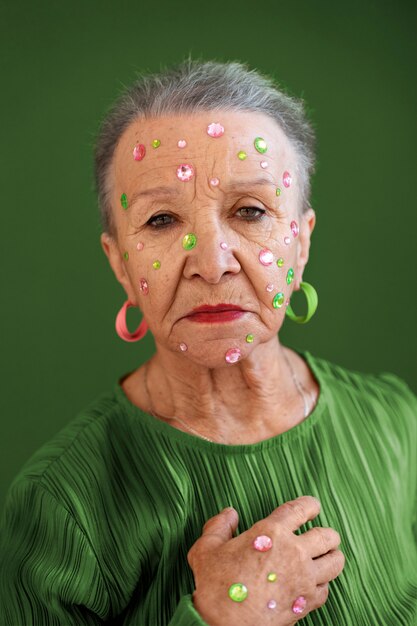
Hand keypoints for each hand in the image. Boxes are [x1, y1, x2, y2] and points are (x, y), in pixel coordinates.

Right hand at [187, 496, 344, 625]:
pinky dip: (323, 584)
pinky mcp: (305, 603)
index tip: (313, 506)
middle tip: (323, 536)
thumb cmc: (214, 585)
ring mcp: (303, 579)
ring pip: (335, 562)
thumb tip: (231, 514)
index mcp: (272, 532)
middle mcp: (294, 552)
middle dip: (328, 534)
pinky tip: (314, 583)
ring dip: (333, 557)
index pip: (302, 509)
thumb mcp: (206, 548)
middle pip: (327, 536)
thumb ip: (219, 525)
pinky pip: (326, 590)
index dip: (311, 505)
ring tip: (328, 556)